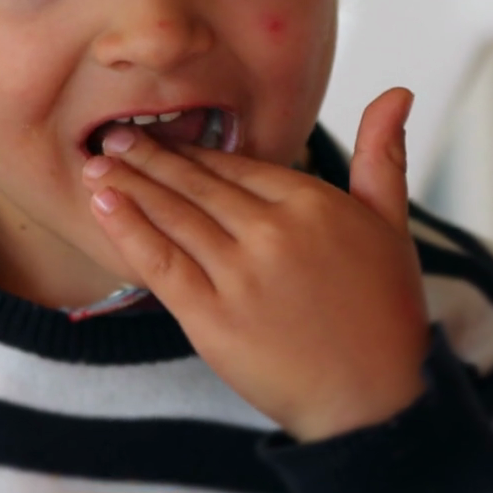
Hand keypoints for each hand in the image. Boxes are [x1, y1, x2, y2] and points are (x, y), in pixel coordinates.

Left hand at [81, 89, 427, 440]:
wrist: (374, 401)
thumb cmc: (385, 316)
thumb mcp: (392, 226)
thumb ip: (383, 157)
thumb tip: (397, 91)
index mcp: (312, 204)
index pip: (237, 167)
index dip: (194, 151)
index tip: (163, 137)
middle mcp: (272, 232)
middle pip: (197, 184)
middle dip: (148, 158)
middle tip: (110, 137)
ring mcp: (240, 274)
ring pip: (173, 216)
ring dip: (128, 185)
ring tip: (95, 166)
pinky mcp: (212, 316)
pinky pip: (160, 263)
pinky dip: (128, 229)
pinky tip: (104, 205)